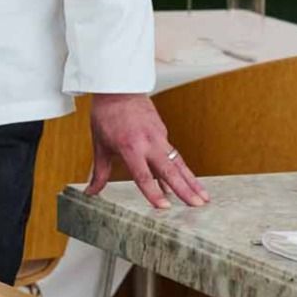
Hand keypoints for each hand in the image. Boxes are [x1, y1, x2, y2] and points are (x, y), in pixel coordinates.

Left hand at [85, 93, 209, 208]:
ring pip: (178, 162)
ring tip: (204, 197)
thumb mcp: (100, 145)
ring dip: (192, 180)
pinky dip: (181, 169)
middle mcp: (148, 142)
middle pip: (170, 170)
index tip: (165, 207)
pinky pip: (173, 154)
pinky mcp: (163, 131)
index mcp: (130, 147)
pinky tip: (185, 182)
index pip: (143, 175)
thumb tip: (92, 192)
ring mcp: (159, 135)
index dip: (154, 193)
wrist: (118, 88)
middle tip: (198, 205)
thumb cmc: (106, 115)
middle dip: (186, 189)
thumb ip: (100, 172)